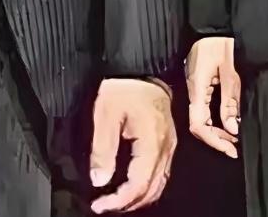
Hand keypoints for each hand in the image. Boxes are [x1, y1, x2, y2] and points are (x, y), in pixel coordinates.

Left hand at [88, 78, 174, 212]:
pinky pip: (161, 173)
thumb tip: (99, 180)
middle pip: (151, 190)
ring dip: (137, 197)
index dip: (118, 200)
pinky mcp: (168, 140)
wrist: (142, 65)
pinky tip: (130, 184)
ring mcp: (169, 145)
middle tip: (104, 205)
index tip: (98, 204)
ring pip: (158, 185)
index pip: (138, 185)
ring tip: (115, 200)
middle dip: (127, 203)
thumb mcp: (105, 113)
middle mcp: (166, 147)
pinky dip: (146, 186)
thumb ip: (102, 149)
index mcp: (152, 141)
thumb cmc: (124, 86)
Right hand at [186, 36, 240, 159]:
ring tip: (233, 138)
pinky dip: (214, 119)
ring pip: (200, 118)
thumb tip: (232, 129)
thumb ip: (230, 102)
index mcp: (197, 89)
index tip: (230, 149)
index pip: (199, 125)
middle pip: (198, 125)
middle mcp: (192, 91)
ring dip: (216, 130)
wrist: (213, 24)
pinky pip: (203, 108)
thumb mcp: (230, 73)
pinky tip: (225, 121)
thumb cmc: (221, 44)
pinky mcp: (198, 84)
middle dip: (216, 139)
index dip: (213, 141)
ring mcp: (194, 88)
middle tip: (234, 147)